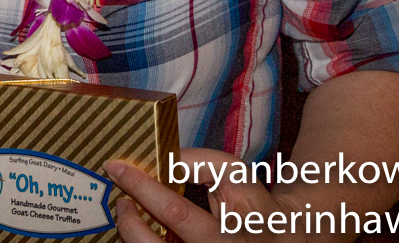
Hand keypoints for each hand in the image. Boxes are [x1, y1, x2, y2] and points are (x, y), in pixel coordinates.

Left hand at [110, 151, 300, 242]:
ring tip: (132, 215)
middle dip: (129, 221)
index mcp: (229, 238)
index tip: (115, 167)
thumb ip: (197, 162)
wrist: (283, 241)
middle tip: (123, 201)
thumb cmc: (254, 206)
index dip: (141, 187)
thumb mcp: (235, 176)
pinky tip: (146, 232)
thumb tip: (157, 162)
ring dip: (132, 235)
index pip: (175, 213)